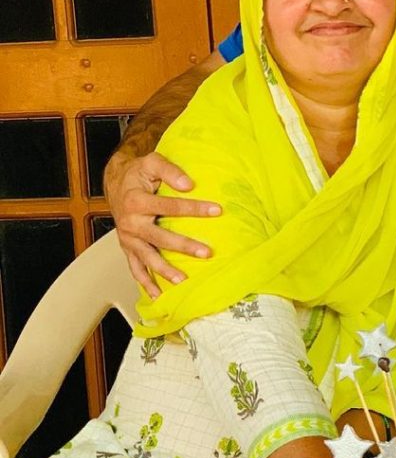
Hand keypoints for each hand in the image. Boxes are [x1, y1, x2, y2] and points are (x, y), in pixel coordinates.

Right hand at [103, 148, 220, 296]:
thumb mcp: (151, 162)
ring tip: (183, 280)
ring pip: (147, 258)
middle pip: (160, 237)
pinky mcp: (128, 248)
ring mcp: (128, 238)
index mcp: (137, 201)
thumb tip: (189, 184)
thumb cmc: (138, 173)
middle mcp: (130, 222)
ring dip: (164, 271)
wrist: (115, 182)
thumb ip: (170, 170)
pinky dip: (145, 283)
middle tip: (206, 252)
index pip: (170, 206)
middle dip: (183, 246)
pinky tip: (158, 295)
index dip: (194, 208)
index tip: (217, 211)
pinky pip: (135, 268)